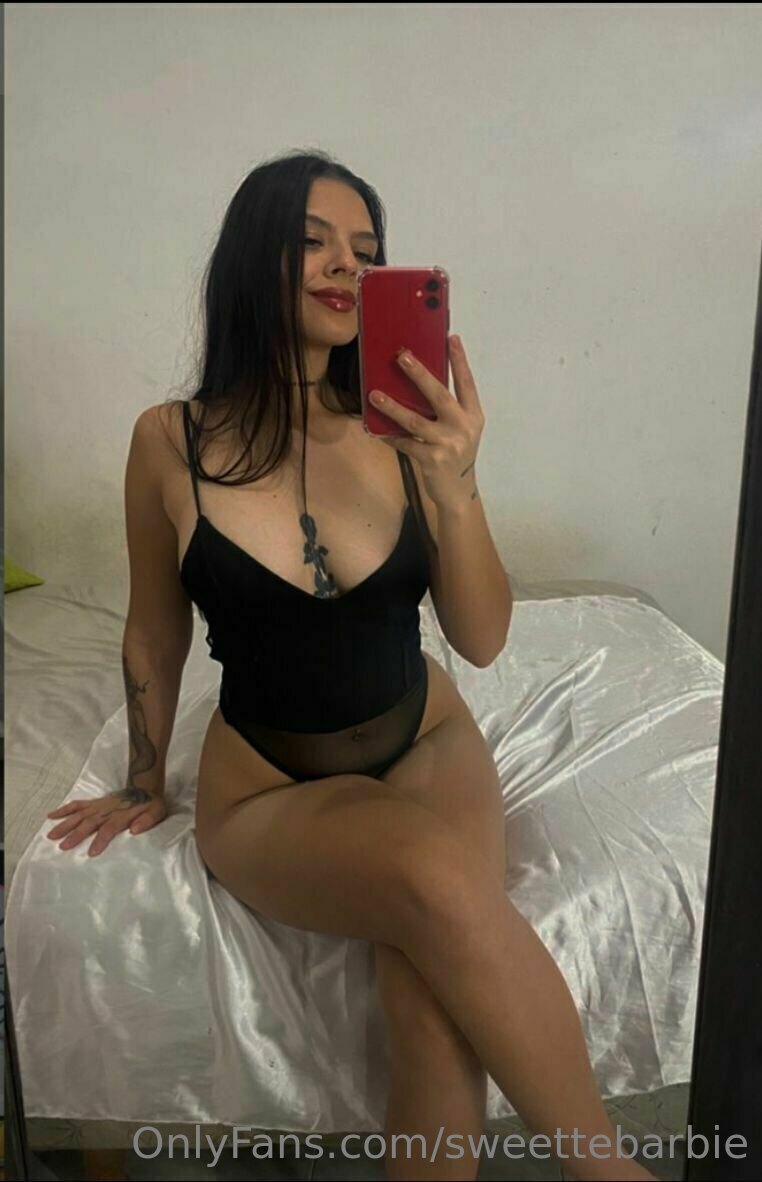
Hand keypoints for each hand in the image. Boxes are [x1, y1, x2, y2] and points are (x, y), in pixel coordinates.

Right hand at [46, 786, 168, 856]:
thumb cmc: (151, 804)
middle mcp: (107, 810)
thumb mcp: (157, 812)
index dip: (100, 840)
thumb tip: (135, 830)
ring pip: (79, 815)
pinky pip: (77, 805)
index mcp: (121, 815)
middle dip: (76, 834)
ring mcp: (98, 806)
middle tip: (63, 846)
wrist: (145, 786)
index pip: (109, 829)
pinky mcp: (94, 803)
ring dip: (65, 824)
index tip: (91, 853)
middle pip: (89, 823)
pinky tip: (51, 816)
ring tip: (51, 835)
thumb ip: (147, 821)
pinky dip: (64, 810)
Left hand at [368, 334, 484, 511]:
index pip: (466, 383)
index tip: (451, 337)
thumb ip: (447, 410)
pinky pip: (405, 443)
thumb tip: (419, 383)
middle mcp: (463, 428)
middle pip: (439, 396)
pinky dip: (389, 436)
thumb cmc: (456, 455)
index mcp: (473, 417)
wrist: (458, 493)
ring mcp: (448, 445)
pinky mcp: (433, 460)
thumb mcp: (461, 431)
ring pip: (415, 421)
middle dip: (420, 375)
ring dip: (392, 407)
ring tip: (374, 395)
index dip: (460, 360)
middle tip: (403, 357)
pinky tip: (375, 429)